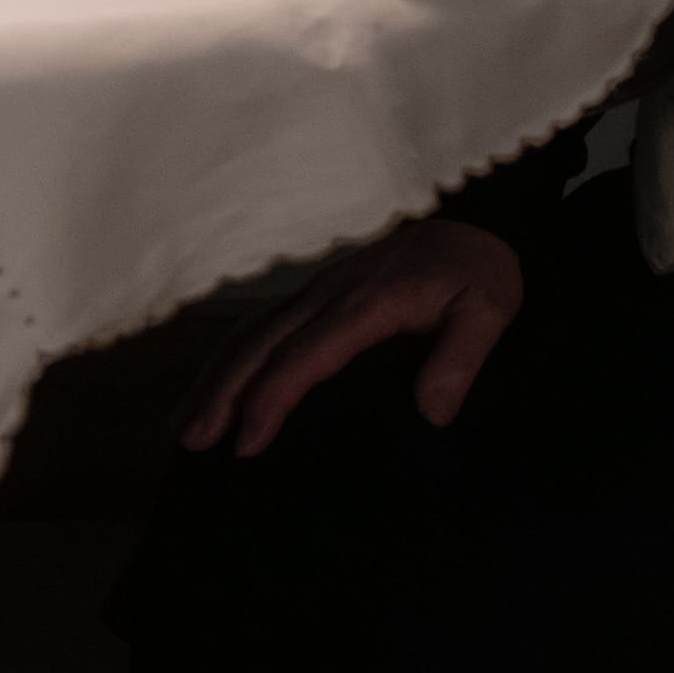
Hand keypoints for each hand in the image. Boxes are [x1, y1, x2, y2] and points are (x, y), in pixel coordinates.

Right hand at [181, 218, 523, 457]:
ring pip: (250, 332)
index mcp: (366, 302)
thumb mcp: (489, 309)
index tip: (248, 440)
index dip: (271, 396)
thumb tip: (432, 412)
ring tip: (184, 425)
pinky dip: (229, 356)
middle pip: (261, 344)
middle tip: (194, 442)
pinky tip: (212, 386)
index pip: (305, 353)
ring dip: (214, 376)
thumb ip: (462, 357)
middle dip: (222, 393)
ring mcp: (315, 292)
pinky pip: (260, 325)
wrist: (470, 230)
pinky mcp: (313, 296)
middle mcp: (328, 294)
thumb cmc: (477, 274)